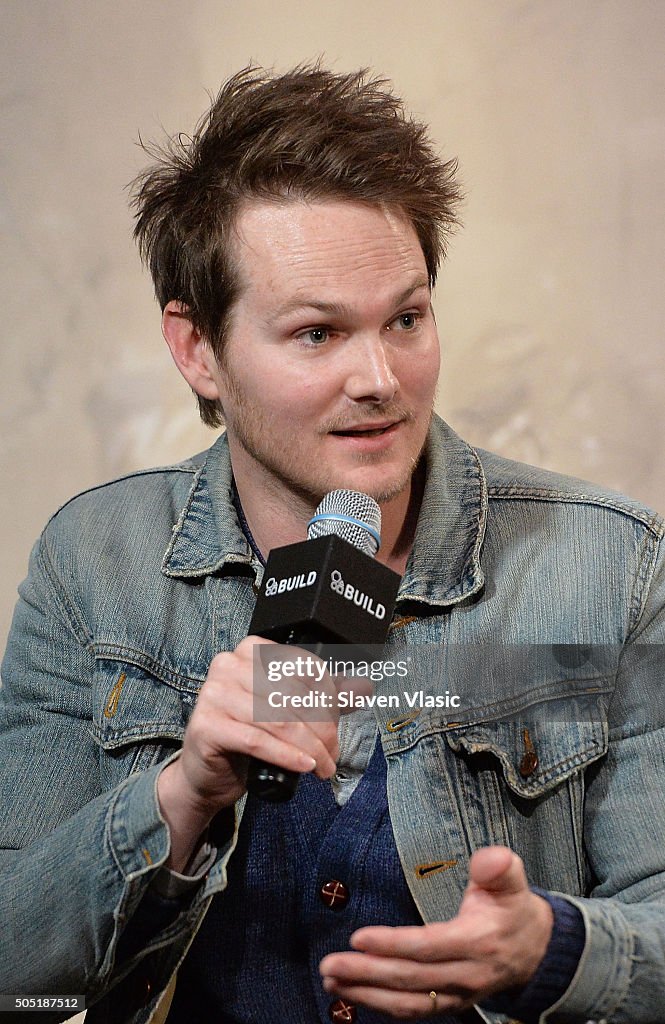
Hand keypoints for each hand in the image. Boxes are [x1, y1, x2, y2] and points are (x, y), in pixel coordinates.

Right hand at [157, 637, 361, 869]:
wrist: (207, 774)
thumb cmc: (247, 736)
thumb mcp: (286, 710)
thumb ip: (321, 696)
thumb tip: (362, 687)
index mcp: (251, 649)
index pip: (304, 667)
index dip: (328, 698)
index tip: (338, 725)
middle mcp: (229, 664)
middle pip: (292, 695)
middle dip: (321, 728)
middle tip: (332, 753)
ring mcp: (213, 693)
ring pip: (277, 719)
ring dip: (308, 747)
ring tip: (323, 766)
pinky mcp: (206, 725)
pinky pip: (257, 740)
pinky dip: (286, 756)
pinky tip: (303, 766)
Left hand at [319, 846, 552, 1017]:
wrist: (536, 951)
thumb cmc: (513, 908)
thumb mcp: (513, 880)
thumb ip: (499, 867)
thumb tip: (488, 858)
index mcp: (478, 942)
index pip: (428, 947)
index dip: (392, 945)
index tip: (358, 937)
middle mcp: (466, 975)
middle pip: (410, 979)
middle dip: (367, 972)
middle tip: (330, 963)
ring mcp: (456, 995)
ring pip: (407, 1002)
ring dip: (365, 993)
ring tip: (330, 979)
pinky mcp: (447, 1004)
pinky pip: (410, 1010)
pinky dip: (378, 1004)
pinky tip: (351, 992)